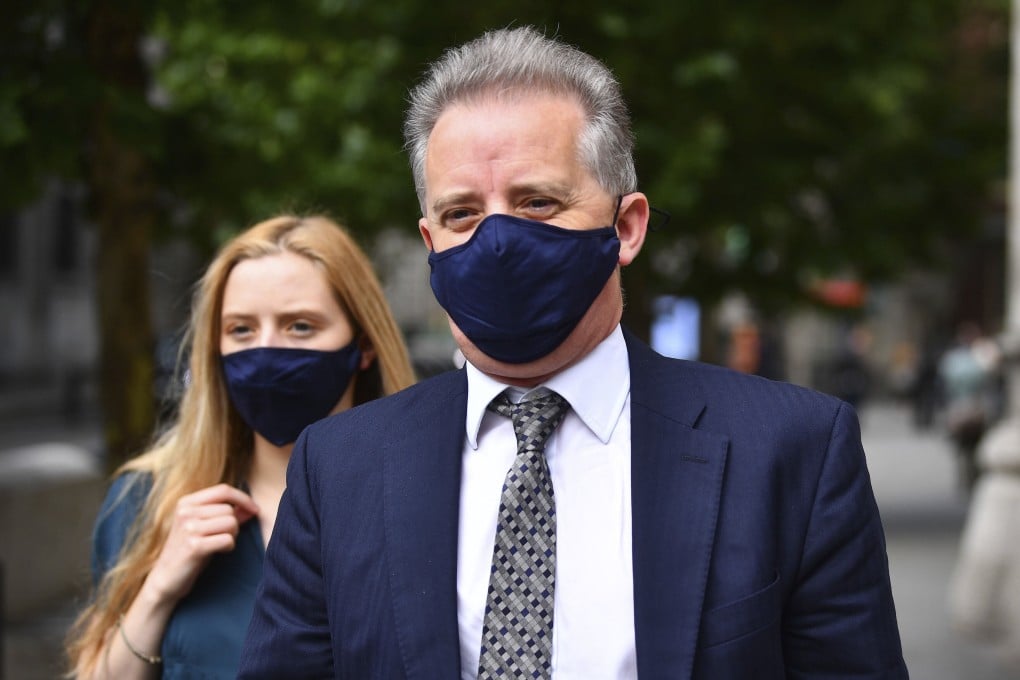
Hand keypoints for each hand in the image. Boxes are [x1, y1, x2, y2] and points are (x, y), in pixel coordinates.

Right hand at [144, 484, 259, 605]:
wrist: (166, 578)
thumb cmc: (188, 550)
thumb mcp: (204, 527)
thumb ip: (227, 514)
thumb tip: (251, 508)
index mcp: (186, 502)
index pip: (223, 490)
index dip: (243, 498)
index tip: (254, 510)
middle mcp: (186, 512)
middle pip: (229, 509)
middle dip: (234, 525)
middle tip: (222, 537)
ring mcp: (188, 528)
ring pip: (231, 523)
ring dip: (232, 536)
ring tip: (218, 544)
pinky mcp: (194, 546)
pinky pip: (227, 539)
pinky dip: (228, 547)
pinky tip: (217, 552)